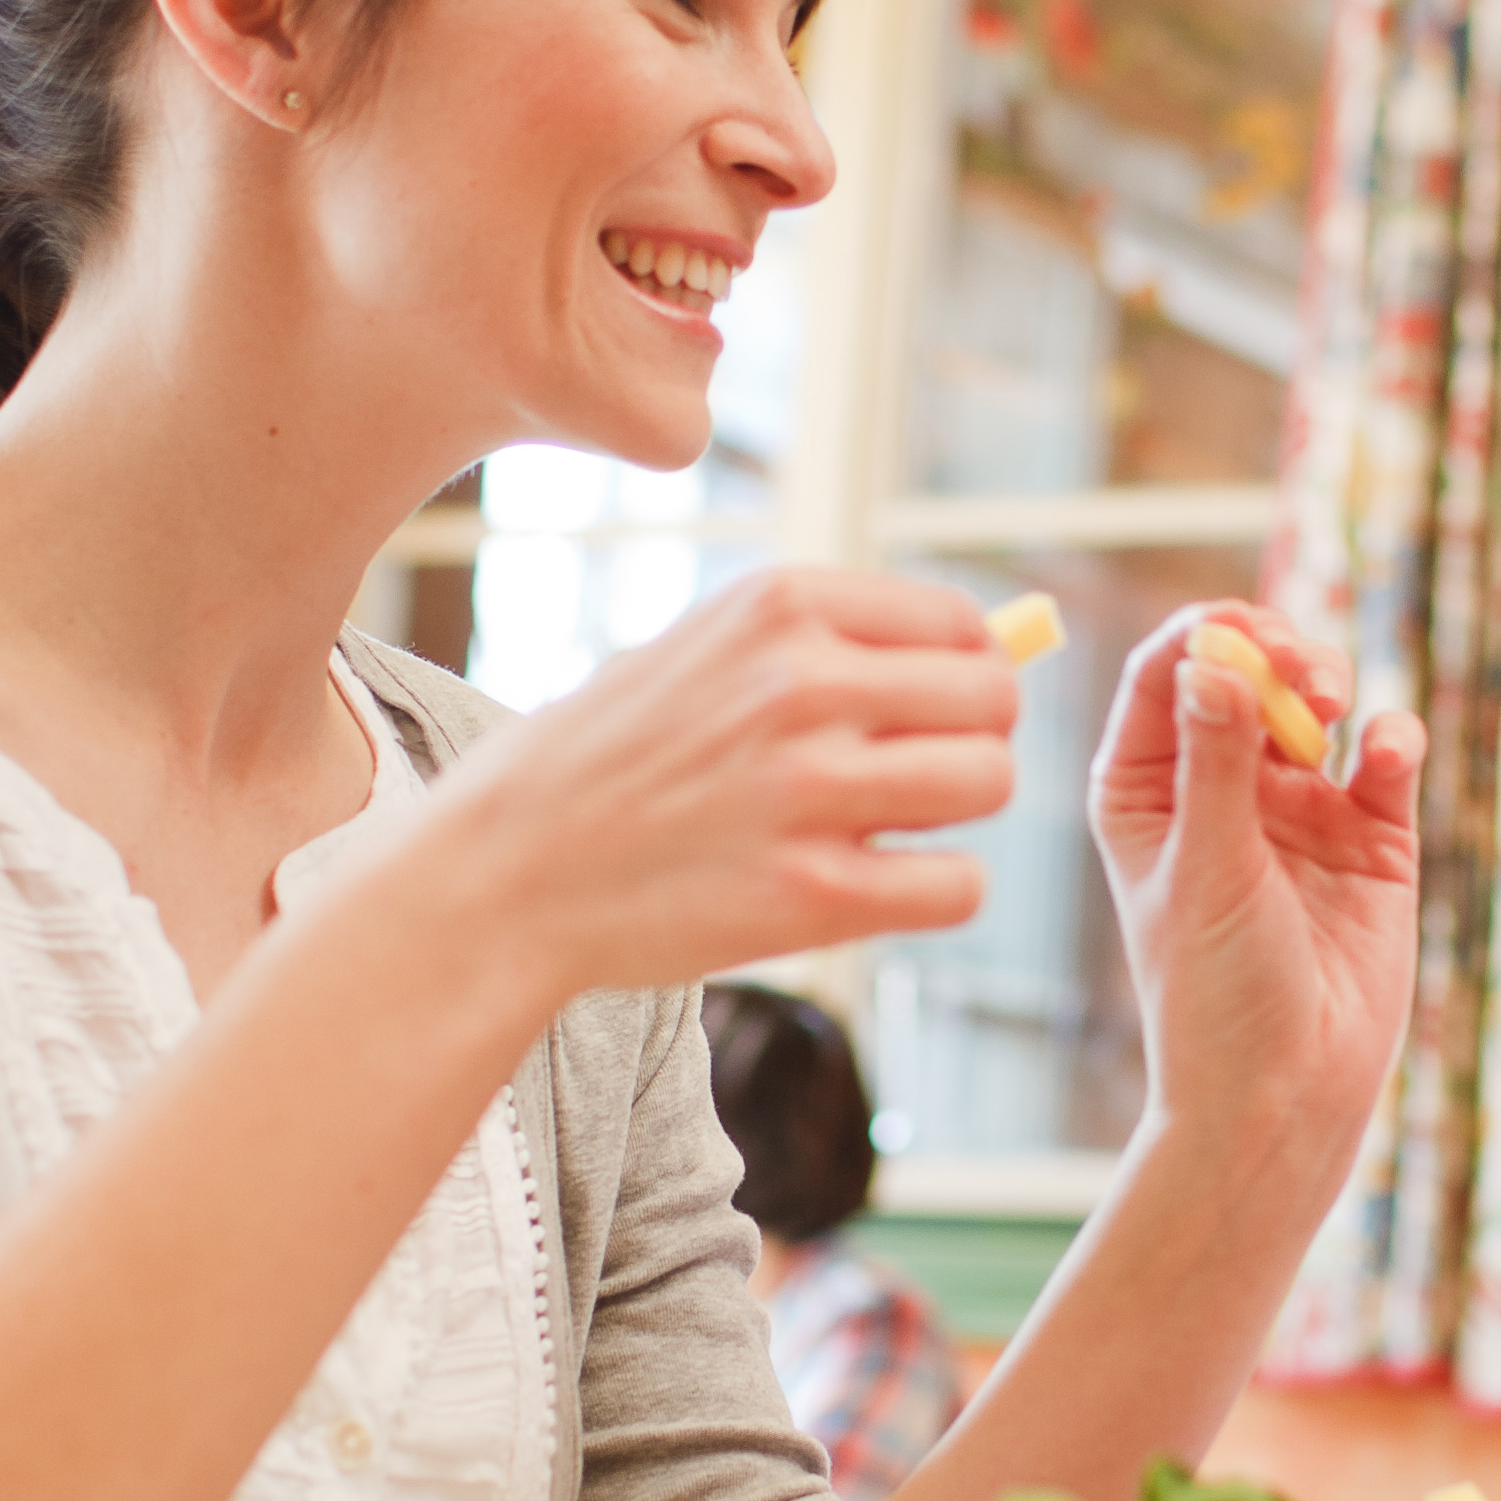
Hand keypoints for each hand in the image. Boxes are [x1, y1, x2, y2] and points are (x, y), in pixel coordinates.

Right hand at [437, 564, 1015, 1011]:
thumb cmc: (608, 760)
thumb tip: (996, 648)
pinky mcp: (814, 894)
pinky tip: (873, 888)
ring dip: (951, 816)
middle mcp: (803, 683)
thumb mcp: (704, 651)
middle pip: (993, 702)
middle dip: (966, 742)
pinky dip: (934, 893)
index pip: (960, 623)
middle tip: (905, 780)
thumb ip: (830, 643)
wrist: (505, 869)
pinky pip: (960, 886)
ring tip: (879, 829)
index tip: (922, 714)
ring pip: (989, 783)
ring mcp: (811, 790)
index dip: (960, 675)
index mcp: (780, 606)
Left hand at [1092, 603, 1421, 1202]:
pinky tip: (1385, 757)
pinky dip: (1392, 740)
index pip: (1168, 674)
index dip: (1206, 636)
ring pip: (1316, 701)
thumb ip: (1217, 765)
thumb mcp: (1207, 873)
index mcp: (1149, 789)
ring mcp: (1298, 807)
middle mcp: (1221, 785)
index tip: (1242, 633)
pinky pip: (1385, 759)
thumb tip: (1213, 660)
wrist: (1288, 1096)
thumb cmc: (1216, 998)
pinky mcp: (1371, 837)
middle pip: (1247, 670)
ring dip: (1328, 681)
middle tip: (1298, 671)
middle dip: (1275, 651)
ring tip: (1329, 708)